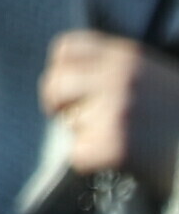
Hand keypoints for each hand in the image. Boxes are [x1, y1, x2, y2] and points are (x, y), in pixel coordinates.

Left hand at [45, 30, 178, 193]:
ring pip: (71, 124)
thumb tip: (72, 79)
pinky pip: (79, 155)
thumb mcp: (157, 77)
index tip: (68, 88)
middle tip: (69, 118)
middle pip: (55, 85)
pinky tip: (124, 161)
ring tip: (126, 141)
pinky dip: (95, 163)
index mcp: (127, 56)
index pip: (66, 50)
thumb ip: (119, 71)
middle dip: (57, 104)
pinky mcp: (115, 146)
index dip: (62, 71)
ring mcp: (115, 111)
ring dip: (88, 136)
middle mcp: (117, 78)